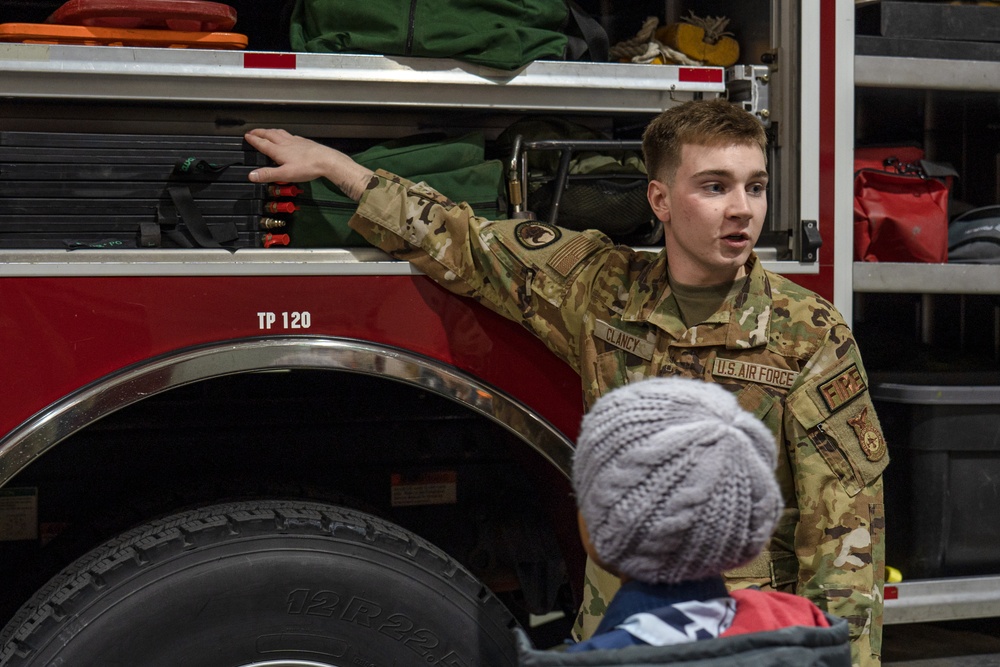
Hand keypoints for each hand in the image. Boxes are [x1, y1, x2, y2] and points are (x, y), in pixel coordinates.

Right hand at [244, 128, 373, 200]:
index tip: (246, 136)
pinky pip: (291, 135)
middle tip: (253, 131)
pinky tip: (288, 137)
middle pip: (270, 134)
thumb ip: (268, 174)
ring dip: (271, 131)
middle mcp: (286, 143)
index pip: (262, 143)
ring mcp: (296, 141)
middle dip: (260, 132)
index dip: (253, 139)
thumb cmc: (307, 167)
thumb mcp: (285, 174)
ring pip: (280, 133)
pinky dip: (285, 134)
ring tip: (267, 131)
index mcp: (279, 150)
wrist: (326, 160)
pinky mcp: (304, 142)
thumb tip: (251, 175)